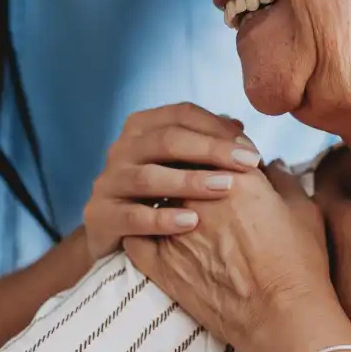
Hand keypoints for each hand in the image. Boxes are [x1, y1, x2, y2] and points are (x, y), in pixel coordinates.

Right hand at [83, 104, 263, 260]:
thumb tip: (238, 129)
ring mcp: (107, 182)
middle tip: (249, 165)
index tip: (251, 150)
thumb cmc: (161, 196)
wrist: (117, 237)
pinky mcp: (99, 215)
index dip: (217, 128)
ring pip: (148, 177)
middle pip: (166, 140)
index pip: (180, 115)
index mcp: (141, 128)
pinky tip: (192, 222)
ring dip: (189, 181)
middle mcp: (121, 149)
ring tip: (225, 188)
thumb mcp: (183, 166)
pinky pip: (132, 216)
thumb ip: (208, 146)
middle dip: (211, 150)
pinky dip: (163, 219)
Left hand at [125, 161, 334, 350]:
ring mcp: (175, 229)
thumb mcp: (304, 212)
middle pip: (179, 165)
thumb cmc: (301, 267)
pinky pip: (135, 237)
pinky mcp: (160, 262)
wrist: (282, 319)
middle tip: (189, 177)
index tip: (219, 159)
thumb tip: (273, 164)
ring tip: (168, 205)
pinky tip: (146, 232)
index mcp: (237, 177)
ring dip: (160, 196)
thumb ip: (284, 180)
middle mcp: (199, 196)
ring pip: (154, 197)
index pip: (215, 146)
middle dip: (184, 167)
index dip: (217, 149)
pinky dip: (140, 230)